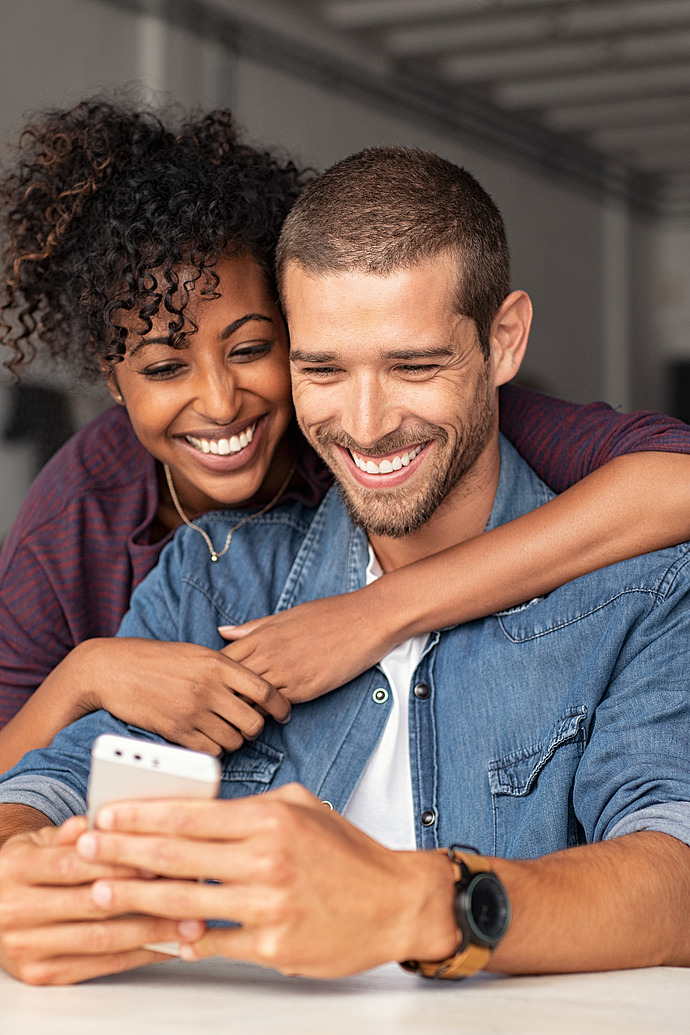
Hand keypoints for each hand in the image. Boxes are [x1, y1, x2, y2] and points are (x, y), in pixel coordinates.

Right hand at [0, 816, 186, 984]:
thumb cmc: (26, 870)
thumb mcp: (36, 842)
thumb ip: (67, 835)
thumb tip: (91, 822)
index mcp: (15, 869)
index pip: (72, 865)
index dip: (116, 863)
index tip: (156, 860)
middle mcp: (15, 911)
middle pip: (91, 904)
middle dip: (144, 898)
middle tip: (186, 891)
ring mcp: (25, 947)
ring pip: (99, 939)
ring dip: (150, 931)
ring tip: (188, 922)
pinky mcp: (41, 974)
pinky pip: (98, 966)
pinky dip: (137, 955)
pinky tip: (165, 945)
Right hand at [69, 638, 290, 754]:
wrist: (114, 669)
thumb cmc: (156, 659)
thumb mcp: (196, 653)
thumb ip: (225, 669)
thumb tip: (254, 688)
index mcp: (218, 664)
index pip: (265, 690)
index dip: (280, 706)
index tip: (283, 713)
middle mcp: (208, 688)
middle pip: (253, 721)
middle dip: (255, 728)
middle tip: (248, 726)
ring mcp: (192, 711)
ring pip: (234, 740)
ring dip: (234, 740)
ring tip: (224, 731)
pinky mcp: (176, 731)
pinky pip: (210, 751)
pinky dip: (214, 749)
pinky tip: (207, 740)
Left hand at [76, 785, 456, 977]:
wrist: (396, 901)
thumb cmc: (348, 852)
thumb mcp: (302, 806)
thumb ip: (250, 807)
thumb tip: (199, 812)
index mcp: (271, 819)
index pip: (190, 815)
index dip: (140, 816)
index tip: (106, 815)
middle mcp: (267, 859)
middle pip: (177, 856)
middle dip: (123, 852)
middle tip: (86, 850)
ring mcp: (269, 906)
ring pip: (186, 901)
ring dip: (137, 896)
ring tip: (104, 890)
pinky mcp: (274, 947)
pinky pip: (215, 943)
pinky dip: (183, 938)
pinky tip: (158, 933)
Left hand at [219, 587, 393, 703]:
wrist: (366, 620)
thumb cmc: (329, 614)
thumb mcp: (286, 616)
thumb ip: (253, 628)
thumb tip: (223, 632)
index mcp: (262, 635)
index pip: (223, 661)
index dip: (216, 676)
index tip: (218, 684)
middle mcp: (270, 654)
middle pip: (231, 683)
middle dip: (225, 697)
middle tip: (223, 708)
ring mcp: (287, 672)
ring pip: (251, 699)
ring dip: (246, 709)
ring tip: (244, 717)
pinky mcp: (305, 688)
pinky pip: (277, 706)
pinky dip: (270, 712)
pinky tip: (271, 714)